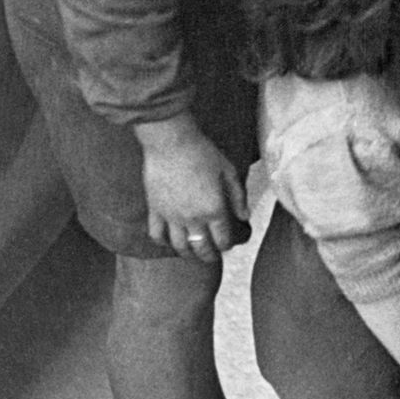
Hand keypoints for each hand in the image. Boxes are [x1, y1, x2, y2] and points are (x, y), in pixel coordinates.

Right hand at [134, 114, 245, 263]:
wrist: (171, 143)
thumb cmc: (203, 153)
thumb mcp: (228, 172)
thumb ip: (238, 196)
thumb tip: (244, 216)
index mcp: (214, 209)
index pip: (222, 239)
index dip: (226, 245)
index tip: (227, 243)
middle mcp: (193, 218)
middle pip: (201, 248)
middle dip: (209, 256)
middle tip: (212, 256)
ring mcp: (171, 216)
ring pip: (179, 246)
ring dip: (187, 253)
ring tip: (192, 252)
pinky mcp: (155, 210)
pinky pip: (156, 235)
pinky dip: (163, 242)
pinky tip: (169, 241)